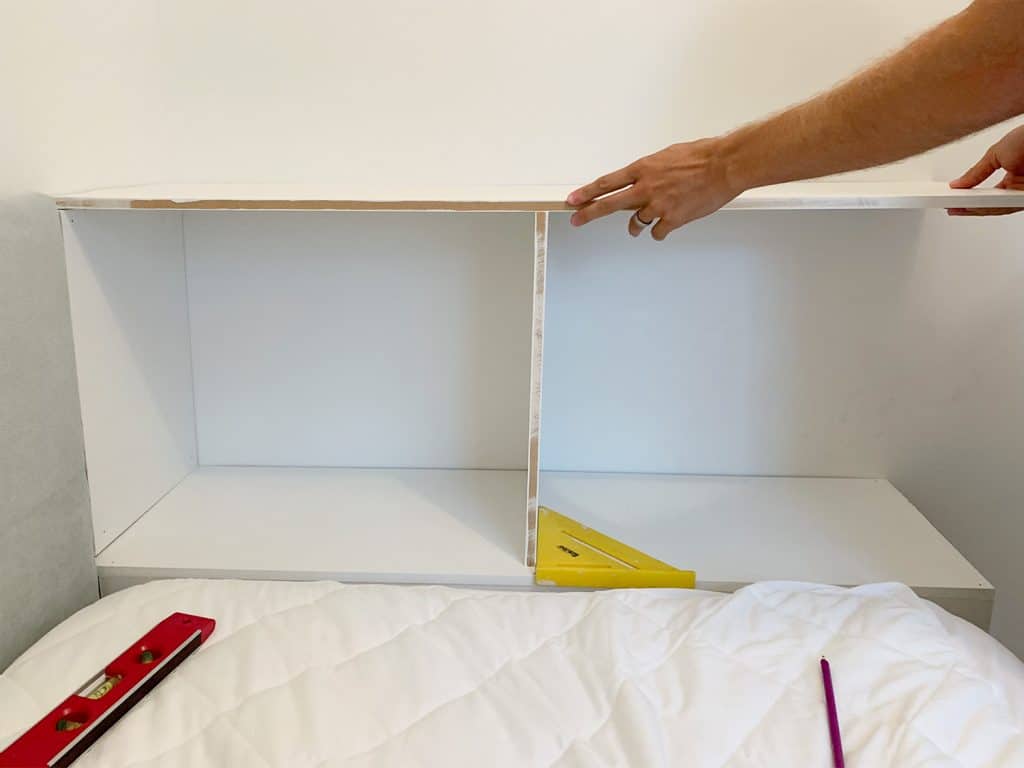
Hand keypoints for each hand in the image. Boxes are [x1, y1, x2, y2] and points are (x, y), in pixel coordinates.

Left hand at [566, 138, 741, 239]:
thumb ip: (650, 172)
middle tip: (576, 219)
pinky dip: (659, 231)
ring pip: (635, 223)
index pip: (607, 182)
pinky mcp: (673, 219)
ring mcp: (659, 205)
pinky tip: (665, 226)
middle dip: (589, 213)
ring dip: (635, 227)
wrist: (725, 165)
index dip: (587, 192)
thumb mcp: (668, 156)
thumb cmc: (702, 156)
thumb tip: (642, 181)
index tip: (573, 199)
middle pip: (609, 204)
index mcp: (644, 169)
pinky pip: (657, 232)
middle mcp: (647, 187)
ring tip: (636, 228)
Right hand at [948, 125, 1023, 215]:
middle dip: (966, 207)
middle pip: (989, 204)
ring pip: (994, 208)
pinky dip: (984, 208)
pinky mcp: (1023, 199)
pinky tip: (970, 205)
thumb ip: (976, 172)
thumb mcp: (996, 153)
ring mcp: (1021, 195)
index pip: (987, 194)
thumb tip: (957, 184)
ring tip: (953, 206)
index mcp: (1014, 176)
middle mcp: (1018, 188)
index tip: (951, 199)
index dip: (968, 199)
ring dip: (972, 209)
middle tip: (947, 206)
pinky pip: (1002, 207)